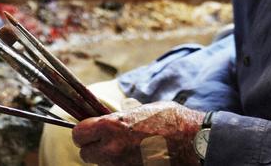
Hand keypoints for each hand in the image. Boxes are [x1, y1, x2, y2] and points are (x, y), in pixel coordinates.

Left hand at [72, 101, 203, 165]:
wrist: (193, 142)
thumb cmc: (170, 120)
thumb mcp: (141, 109)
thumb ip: (120, 116)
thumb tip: (107, 117)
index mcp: (113, 126)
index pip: (78, 133)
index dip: (82, 131)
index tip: (89, 129)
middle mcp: (113, 149)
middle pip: (85, 154)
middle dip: (92, 147)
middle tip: (105, 141)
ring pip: (101, 164)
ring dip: (106, 158)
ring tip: (124, 148)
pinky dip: (121, 165)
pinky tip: (135, 157)